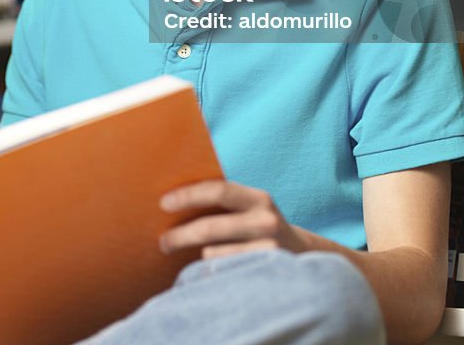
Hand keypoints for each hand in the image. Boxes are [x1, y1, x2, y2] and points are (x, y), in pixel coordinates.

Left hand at [158, 180, 309, 259]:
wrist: (301, 255)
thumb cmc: (259, 226)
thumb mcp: (250, 207)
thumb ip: (224, 202)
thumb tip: (175, 201)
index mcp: (258, 198)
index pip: (219, 190)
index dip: (189, 196)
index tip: (164, 203)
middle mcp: (266, 222)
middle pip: (210, 227)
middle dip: (180, 235)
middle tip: (162, 242)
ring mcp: (268, 250)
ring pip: (213, 254)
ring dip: (199, 256)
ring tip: (196, 256)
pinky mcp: (264, 273)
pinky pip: (223, 273)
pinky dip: (211, 272)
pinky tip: (210, 270)